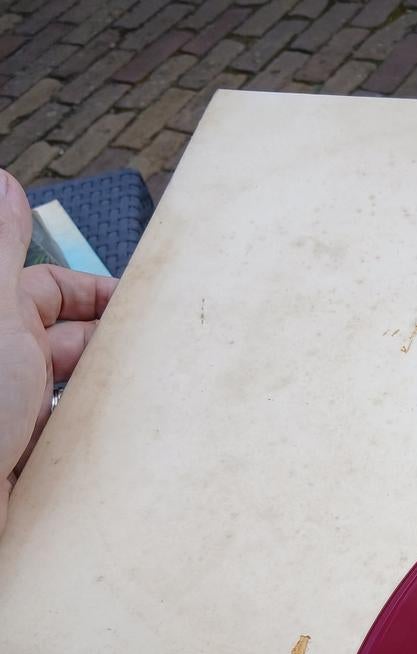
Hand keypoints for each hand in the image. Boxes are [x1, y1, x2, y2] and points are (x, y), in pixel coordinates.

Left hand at [0, 168, 117, 531]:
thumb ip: (2, 253)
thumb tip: (5, 187)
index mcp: (1, 326)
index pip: (53, 291)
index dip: (97, 290)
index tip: (141, 299)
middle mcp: (8, 368)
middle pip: (74, 343)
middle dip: (114, 344)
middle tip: (159, 350)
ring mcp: (19, 416)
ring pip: (80, 396)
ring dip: (111, 397)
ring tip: (150, 399)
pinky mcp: (32, 460)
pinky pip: (77, 444)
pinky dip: (100, 442)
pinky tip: (124, 444)